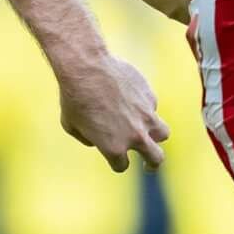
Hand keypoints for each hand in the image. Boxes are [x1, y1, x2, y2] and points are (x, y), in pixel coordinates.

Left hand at [59, 53, 167, 171]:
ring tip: (151, 134)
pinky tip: (131, 98)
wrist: (87, 67)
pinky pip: (151, 107)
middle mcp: (135, 136)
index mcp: (114, 148)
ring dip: (157, 136)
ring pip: (163, 133)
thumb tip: (97, 140)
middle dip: (152, 165)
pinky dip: (144, 108)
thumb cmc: (74, 97)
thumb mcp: (71, 125)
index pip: (121, 165)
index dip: (117, 162)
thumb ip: (87, 139)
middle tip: (150, 166)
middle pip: (156, 159)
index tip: (115, 158)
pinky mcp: (150, 96)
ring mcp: (146, 116)